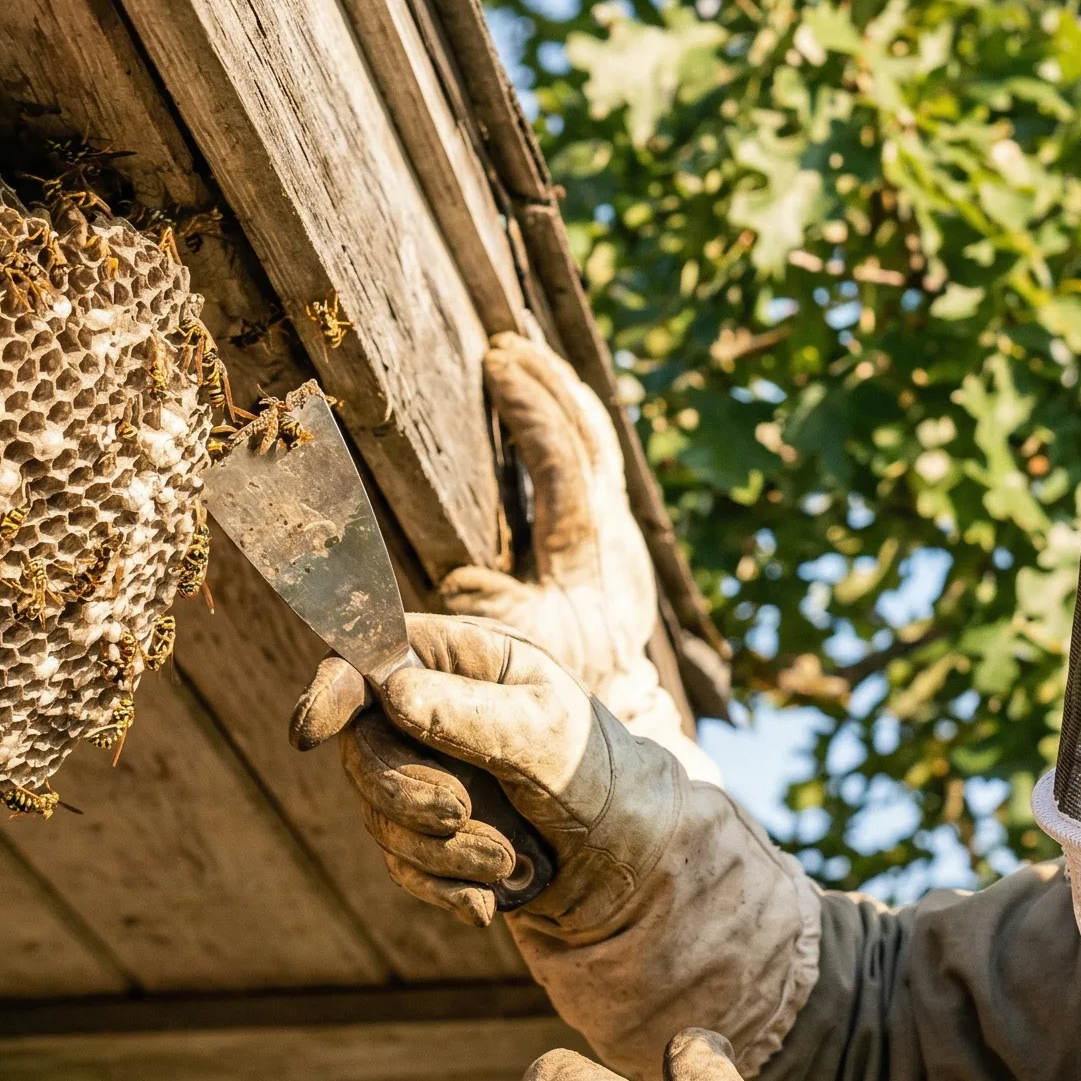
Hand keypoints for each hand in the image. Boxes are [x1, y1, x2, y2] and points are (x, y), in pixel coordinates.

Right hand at [294, 614, 684, 927]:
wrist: (631, 860)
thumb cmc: (598, 773)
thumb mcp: (549, 735)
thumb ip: (473, 715)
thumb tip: (392, 695)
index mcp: (452, 663)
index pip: (365, 661)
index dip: (330, 692)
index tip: (313, 730)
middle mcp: (422, 715)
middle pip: (362, 751)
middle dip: (408, 794)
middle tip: (462, 814)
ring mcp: (420, 776)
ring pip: (379, 817)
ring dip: (442, 851)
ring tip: (510, 861)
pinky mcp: (424, 837)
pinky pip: (402, 866)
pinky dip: (446, 887)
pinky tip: (491, 900)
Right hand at [442, 334, 717, 785]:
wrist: (618, 737)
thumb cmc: (554, 704)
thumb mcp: (519, 667)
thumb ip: (486, 626)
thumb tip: (457, 585)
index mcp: (589, 557)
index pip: (565, 464)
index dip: (532, 411)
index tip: (495, 364)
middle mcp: (615, 541)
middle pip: (594, 439)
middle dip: (551, 384)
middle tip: (509, 343)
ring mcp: (623, 542)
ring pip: (603, 448)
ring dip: (566, 399)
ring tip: (527, 359)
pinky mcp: (620, 548)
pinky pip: (598, 468)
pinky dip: (573, 429)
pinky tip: (551, 409)